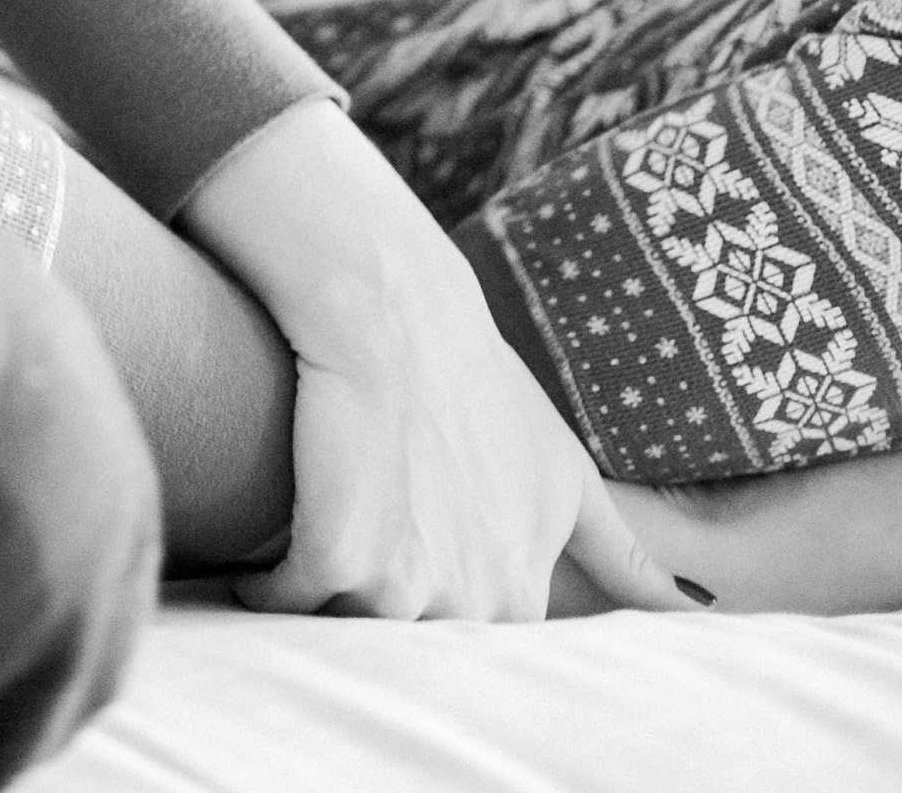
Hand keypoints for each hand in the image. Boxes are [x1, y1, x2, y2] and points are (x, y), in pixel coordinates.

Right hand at [186, 103, 695, 619]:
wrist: (395, 313)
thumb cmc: (476, 380)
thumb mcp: (565, 471)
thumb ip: (623, 557)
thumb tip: (695, 612)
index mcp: (522, 591)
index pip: (472, 643)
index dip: (434, 592)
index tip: (414, 540)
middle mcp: (474, 601)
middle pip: (408, 640)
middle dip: (381, 596)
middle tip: (366, 517)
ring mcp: (405, 586)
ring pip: (346, 624)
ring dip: (322, 588)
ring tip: (320, 516)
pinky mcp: (336, 559)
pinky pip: (284, 599)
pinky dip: (264, 580)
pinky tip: (263, 545)